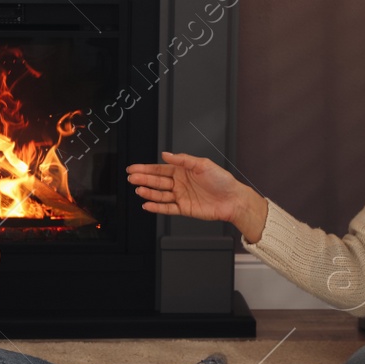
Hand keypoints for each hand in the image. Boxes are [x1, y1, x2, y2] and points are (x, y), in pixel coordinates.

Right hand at [126, 151, 266, 240]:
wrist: (233, 199)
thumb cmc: (222, 180)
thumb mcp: (203, 164)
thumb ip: (183, 160)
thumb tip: (166, 154)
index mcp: (183, 171)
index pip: (160, 169)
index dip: (146, 168)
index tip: (134, 168)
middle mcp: (180, 183)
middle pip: (157, 181)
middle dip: (143, 179)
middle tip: (131, 177)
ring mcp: (181, 196)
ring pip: (160, 194)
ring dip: (148, 192)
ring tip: (138, 189)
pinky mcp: (184, 209)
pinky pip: (167, 208)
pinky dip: (156, 207)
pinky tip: (147, 204)